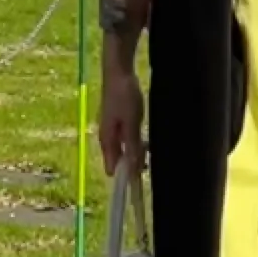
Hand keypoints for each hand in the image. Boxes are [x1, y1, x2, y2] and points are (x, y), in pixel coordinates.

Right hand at [98, 62, 145, 179]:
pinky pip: (128, 139)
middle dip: (134, 165)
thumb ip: (132, 146)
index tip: (140, 185)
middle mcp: (107, 138)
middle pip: (120, 161)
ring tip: (151, 150)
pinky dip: (137, 142)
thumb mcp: (131, 123)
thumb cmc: (124, 96)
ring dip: (138, 152)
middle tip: (150, 162)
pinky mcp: (119, 122)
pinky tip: (147, 139)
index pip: (113, 169)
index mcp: (107, 140)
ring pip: (125, 150)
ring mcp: (113, 130)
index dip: (125, 179)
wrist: (119, 71)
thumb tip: (132, 170)